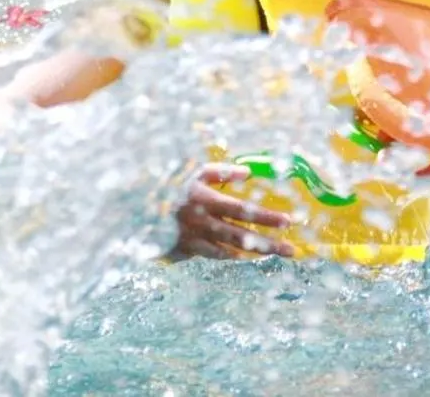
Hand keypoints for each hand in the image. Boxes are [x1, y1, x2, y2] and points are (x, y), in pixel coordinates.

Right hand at [169, 163, 295, 259]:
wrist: (139, 208)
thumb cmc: (171, 185)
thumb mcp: (193, 172)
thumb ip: (220, 172)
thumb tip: (247, 172)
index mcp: (205, 200)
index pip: (242, 210)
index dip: (265, 217)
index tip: (287, 222)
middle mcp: (203, 223)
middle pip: (241, 235)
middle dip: (268, 243)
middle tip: (290, 250)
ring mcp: (195, 240)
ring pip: (230, 250)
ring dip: (253, 253)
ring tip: (275, 254)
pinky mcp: (187, 251)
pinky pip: (214, 256)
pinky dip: (231, 257)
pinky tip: (246, 257)